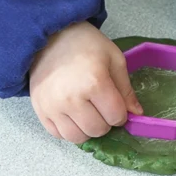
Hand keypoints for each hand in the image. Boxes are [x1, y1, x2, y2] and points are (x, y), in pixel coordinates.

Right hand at [29, 21, 142, 143]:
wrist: (50, 37)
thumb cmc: (85, 44)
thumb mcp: (114, 59)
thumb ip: (126, 89)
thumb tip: (136, 113)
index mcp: (94, 82)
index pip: (116, 117)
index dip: (121, 113)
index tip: (115, 103)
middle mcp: (72, 99)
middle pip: (98, 130)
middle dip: (105, 122)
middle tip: (100, 106)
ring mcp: (53, 107)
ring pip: (77, 138)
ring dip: (87, 129)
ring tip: (86, 113)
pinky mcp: (40, 111)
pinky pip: (58, 135)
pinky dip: (68, 130)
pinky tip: (72, 115)